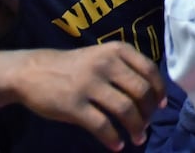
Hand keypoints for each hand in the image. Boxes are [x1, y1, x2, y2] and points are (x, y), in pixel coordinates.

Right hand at [14, 43, 164, 150]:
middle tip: (147, 124)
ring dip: (136, 128)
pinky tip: (116, 145)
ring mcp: (89, 85)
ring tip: (138, 138)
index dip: (159, 90)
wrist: (32, 72)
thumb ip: (124, 68)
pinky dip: (113, 138)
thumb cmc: (74, 66)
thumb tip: (151, 96)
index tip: (162, 105)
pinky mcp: (73, 106)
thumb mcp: (102, 56)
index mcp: (117, 50)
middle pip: (140, 91)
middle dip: (149, 112)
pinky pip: (102, 125)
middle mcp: (106, 65)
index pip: (149, 69)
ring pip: (125, 109)